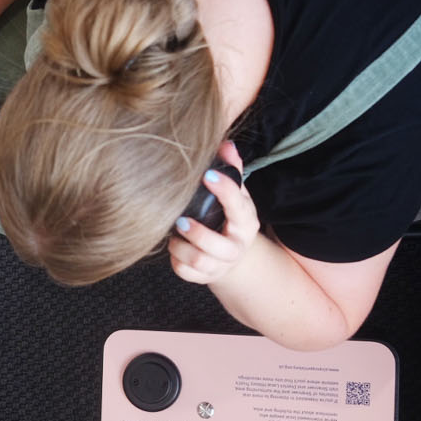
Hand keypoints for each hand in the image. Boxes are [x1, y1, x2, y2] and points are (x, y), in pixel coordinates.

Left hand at [168, 140, 259, 284]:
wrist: (231, 256)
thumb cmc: (228, 217)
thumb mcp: (235, 194)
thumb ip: (231, 169)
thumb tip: (225, 143)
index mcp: (245, 221)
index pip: (238, 206)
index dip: (224, 190)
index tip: (207, 176)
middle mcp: (236, 246)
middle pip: (218, 246)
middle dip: (197, 233)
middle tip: (180, 220)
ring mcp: (220, 265)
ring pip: (199, 261)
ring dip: (181, 246)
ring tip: (174, 233)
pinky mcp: (203, 277)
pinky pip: (185, 272)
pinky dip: (175, 259)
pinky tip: (174, 245)